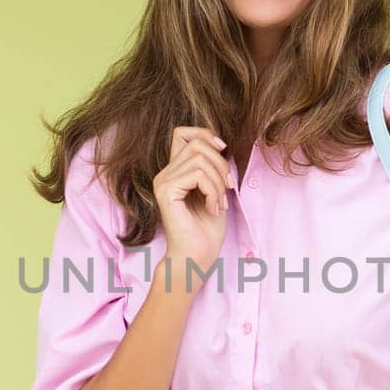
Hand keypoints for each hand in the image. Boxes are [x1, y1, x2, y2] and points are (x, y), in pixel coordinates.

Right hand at [155, 126, 234, 279]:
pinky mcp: (166, 192)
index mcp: (174, 171)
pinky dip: (213, 191)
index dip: (204, 134)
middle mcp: (164, 174)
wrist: (197, 257)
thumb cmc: (207, 229)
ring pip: (200, 159)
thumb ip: (212, 166)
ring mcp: (163, 182)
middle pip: (197, 144)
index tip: (222, 150)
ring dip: (218, 182)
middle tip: (227, 188)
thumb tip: (218, 143)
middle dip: (221, 164)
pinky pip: (198, 175)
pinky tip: (213, 209)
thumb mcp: (215, 189)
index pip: (182, 133)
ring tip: (219, 203)